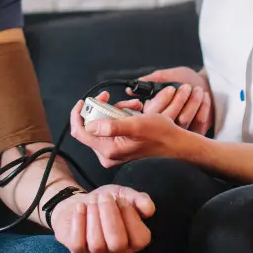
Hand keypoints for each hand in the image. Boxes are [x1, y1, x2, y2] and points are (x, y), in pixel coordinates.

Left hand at [51, 185, 153, 252]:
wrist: (78, 203)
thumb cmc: (105, 202)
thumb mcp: (123, 195)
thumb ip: (138, 200)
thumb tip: (150, 209)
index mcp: (133, 241)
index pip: (140, 239)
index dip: (131, 216)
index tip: (120, 199)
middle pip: (117, 243)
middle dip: (110, 215)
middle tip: (104, 197)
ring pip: (97, 244)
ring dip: (94, 216)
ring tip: (92, 202)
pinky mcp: (77, 251)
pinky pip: (78, 242)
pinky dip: (79, 220)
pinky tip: (81, 207)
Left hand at [71, 94, 188, 167]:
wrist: (175, 143)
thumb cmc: (159, 134)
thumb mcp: (136, 125)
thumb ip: (112, 126)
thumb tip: (90, 125)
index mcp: (108, 150)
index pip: (80, 132)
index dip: (78, 115)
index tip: (85, 101)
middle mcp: (107, 154)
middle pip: (91, 126)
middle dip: (101, 109)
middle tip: (111, 98)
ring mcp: (112, 151)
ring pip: (102, 124)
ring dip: (114, 110)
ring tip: (131, 105)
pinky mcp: (118, 147)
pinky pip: (111, 127)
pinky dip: (120, 115)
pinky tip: (133, 109)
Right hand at [116, 68, 212, 135]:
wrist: (202, 84)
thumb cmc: (182, 80)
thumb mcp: (165, 76)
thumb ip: (150, 81)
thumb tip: (130, 90)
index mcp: (152, 114)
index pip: (152, 112)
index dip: (162, 100)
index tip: (171, 88)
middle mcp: (164, 126)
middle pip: (169, 118)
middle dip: (179, 99)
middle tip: (186, 86)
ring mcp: (180, 133)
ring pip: (184, 121)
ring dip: (192, 103)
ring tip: (197, 89)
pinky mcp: (195, 134)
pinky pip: (199, 124)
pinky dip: (203, 109)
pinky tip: (204, 97)